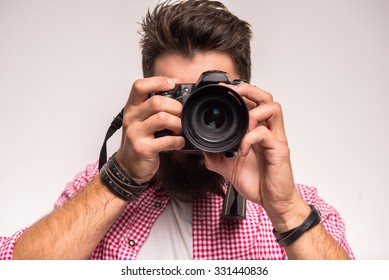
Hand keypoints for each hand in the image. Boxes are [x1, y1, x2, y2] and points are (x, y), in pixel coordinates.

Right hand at [116, 77, 184, 183]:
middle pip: (156, 102)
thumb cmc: (138, 141)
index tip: (171, 84)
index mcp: (131, 108)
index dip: (157, 81)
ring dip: (178, 123)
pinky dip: (178, 141)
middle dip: (175, 107)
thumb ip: (153, 108)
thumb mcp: (141, 120)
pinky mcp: (143, 149)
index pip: (139, 86)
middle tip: (182, 114)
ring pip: (163, 118)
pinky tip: (178, 142)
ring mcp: (136, 134)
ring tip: (179, 129)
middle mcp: (131, 118)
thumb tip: (177, 92)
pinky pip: (167, 140)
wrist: (127, 166)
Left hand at [203, 83, 309, 229]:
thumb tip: (202, 148)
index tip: (223, 89)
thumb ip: (217, 155)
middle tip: (233, 93)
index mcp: (258, 131)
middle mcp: (269, 131)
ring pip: (273, 108)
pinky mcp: (279, 150)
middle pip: (266, 98)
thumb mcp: (229, 167)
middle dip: (249, 89)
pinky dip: (249, 138)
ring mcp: (276, 139)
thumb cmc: (258, 182)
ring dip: (253, 111)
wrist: (273, 201)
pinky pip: (265, 134)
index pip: (253, 103)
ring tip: (242, 124)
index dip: (240, 92)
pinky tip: (241, 150)